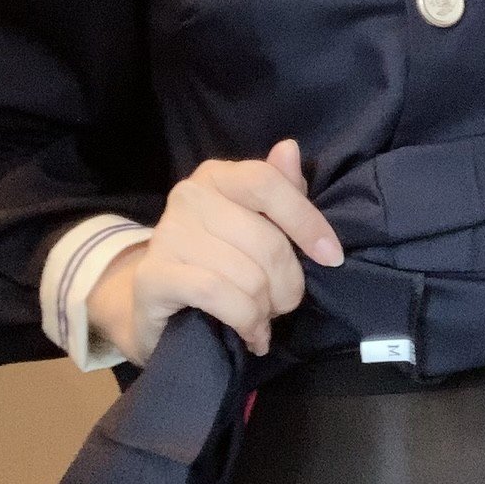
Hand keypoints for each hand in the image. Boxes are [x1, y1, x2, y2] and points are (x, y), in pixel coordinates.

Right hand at [86, 138, 342, 366]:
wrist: (156, 304)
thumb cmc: (218, 260)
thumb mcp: (256, 223)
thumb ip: (280, 189)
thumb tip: (289, 148)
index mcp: (217, 176)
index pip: (267, 183)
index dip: (306, 221)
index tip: (331, 257)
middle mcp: (188, 196)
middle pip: (266, 239)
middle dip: (288, 283)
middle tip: (286, 304)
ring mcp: (167, 235)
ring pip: (247, 275)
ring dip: (266, 309)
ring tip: (263, 319)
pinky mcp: (153, 277)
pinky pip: (218, 295)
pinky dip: (245, 321)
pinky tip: (252, 335)